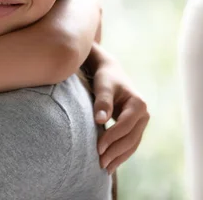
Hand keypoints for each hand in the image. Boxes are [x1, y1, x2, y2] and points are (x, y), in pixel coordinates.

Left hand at [91, 45, 149, 174]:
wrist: (111, 73)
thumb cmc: (105, 78)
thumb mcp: (103, 86)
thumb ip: (102, 102)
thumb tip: (99, 120)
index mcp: (138, 104)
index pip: (125, 126)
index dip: (111, 138)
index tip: (97, 148)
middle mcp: (144, 115)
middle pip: (131, 139)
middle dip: (115, 152)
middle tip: (100, 163)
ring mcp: (141, 123)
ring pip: (132, 145)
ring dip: (119, 157)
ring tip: (104, 168)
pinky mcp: (135, 127)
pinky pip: (130, 144)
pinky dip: (121, 155)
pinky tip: (111, 164)